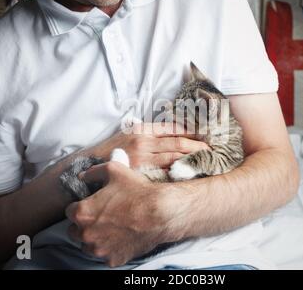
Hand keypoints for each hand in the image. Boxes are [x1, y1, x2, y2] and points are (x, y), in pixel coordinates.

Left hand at [65, 161, 177, 266]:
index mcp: (82, 213)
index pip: (69, 211)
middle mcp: (86, 234)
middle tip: (101, 216)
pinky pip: (107, 255)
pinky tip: (122, 237)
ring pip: (88, 246)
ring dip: (95, 238)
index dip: (80, 206)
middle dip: (84, 224)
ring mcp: (100, 249)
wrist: (160, 213)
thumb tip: (83, 176)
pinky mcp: (114, 259)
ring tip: (111, 228)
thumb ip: (93, 172)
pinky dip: (111, 249)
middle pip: (75, 231)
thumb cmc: (137, 191)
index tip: (92, 204)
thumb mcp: (114, 170)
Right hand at [93, 123, 209, 169]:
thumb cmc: (110, 151)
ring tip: (208, 161)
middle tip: (214, 150)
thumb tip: (175, 131)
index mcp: (143, 129)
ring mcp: (143, 160)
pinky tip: (191, 174)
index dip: (193, 131)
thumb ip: (149, 131)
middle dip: (199, 147)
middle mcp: (145, 142)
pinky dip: (180, 173)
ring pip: (176, 159)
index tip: (206, 135)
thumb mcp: (128, 133)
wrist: (88, 167)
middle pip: (180, 144)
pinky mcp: (141, 175)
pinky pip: (166, 174)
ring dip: (194, 160)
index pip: (174, 128)